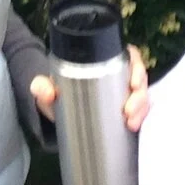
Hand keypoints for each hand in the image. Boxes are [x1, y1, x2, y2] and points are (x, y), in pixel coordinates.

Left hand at [29, 45, 151, 131]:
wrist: (56, 111)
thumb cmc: (56, 92)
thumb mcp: (47, 89)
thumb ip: (41, 87)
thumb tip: (48, 91)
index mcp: (103, 61)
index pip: (129, 57)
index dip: (137, 67)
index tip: (134, 83)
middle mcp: (117, 75)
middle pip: (139, 78)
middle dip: (140, 95)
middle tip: (129, 111)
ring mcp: (123, 93)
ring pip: (142, 96)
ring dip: (141, 109)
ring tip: (131, 123)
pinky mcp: (125, 110)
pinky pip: (140, 112)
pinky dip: (140, 119)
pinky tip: (135, 127)